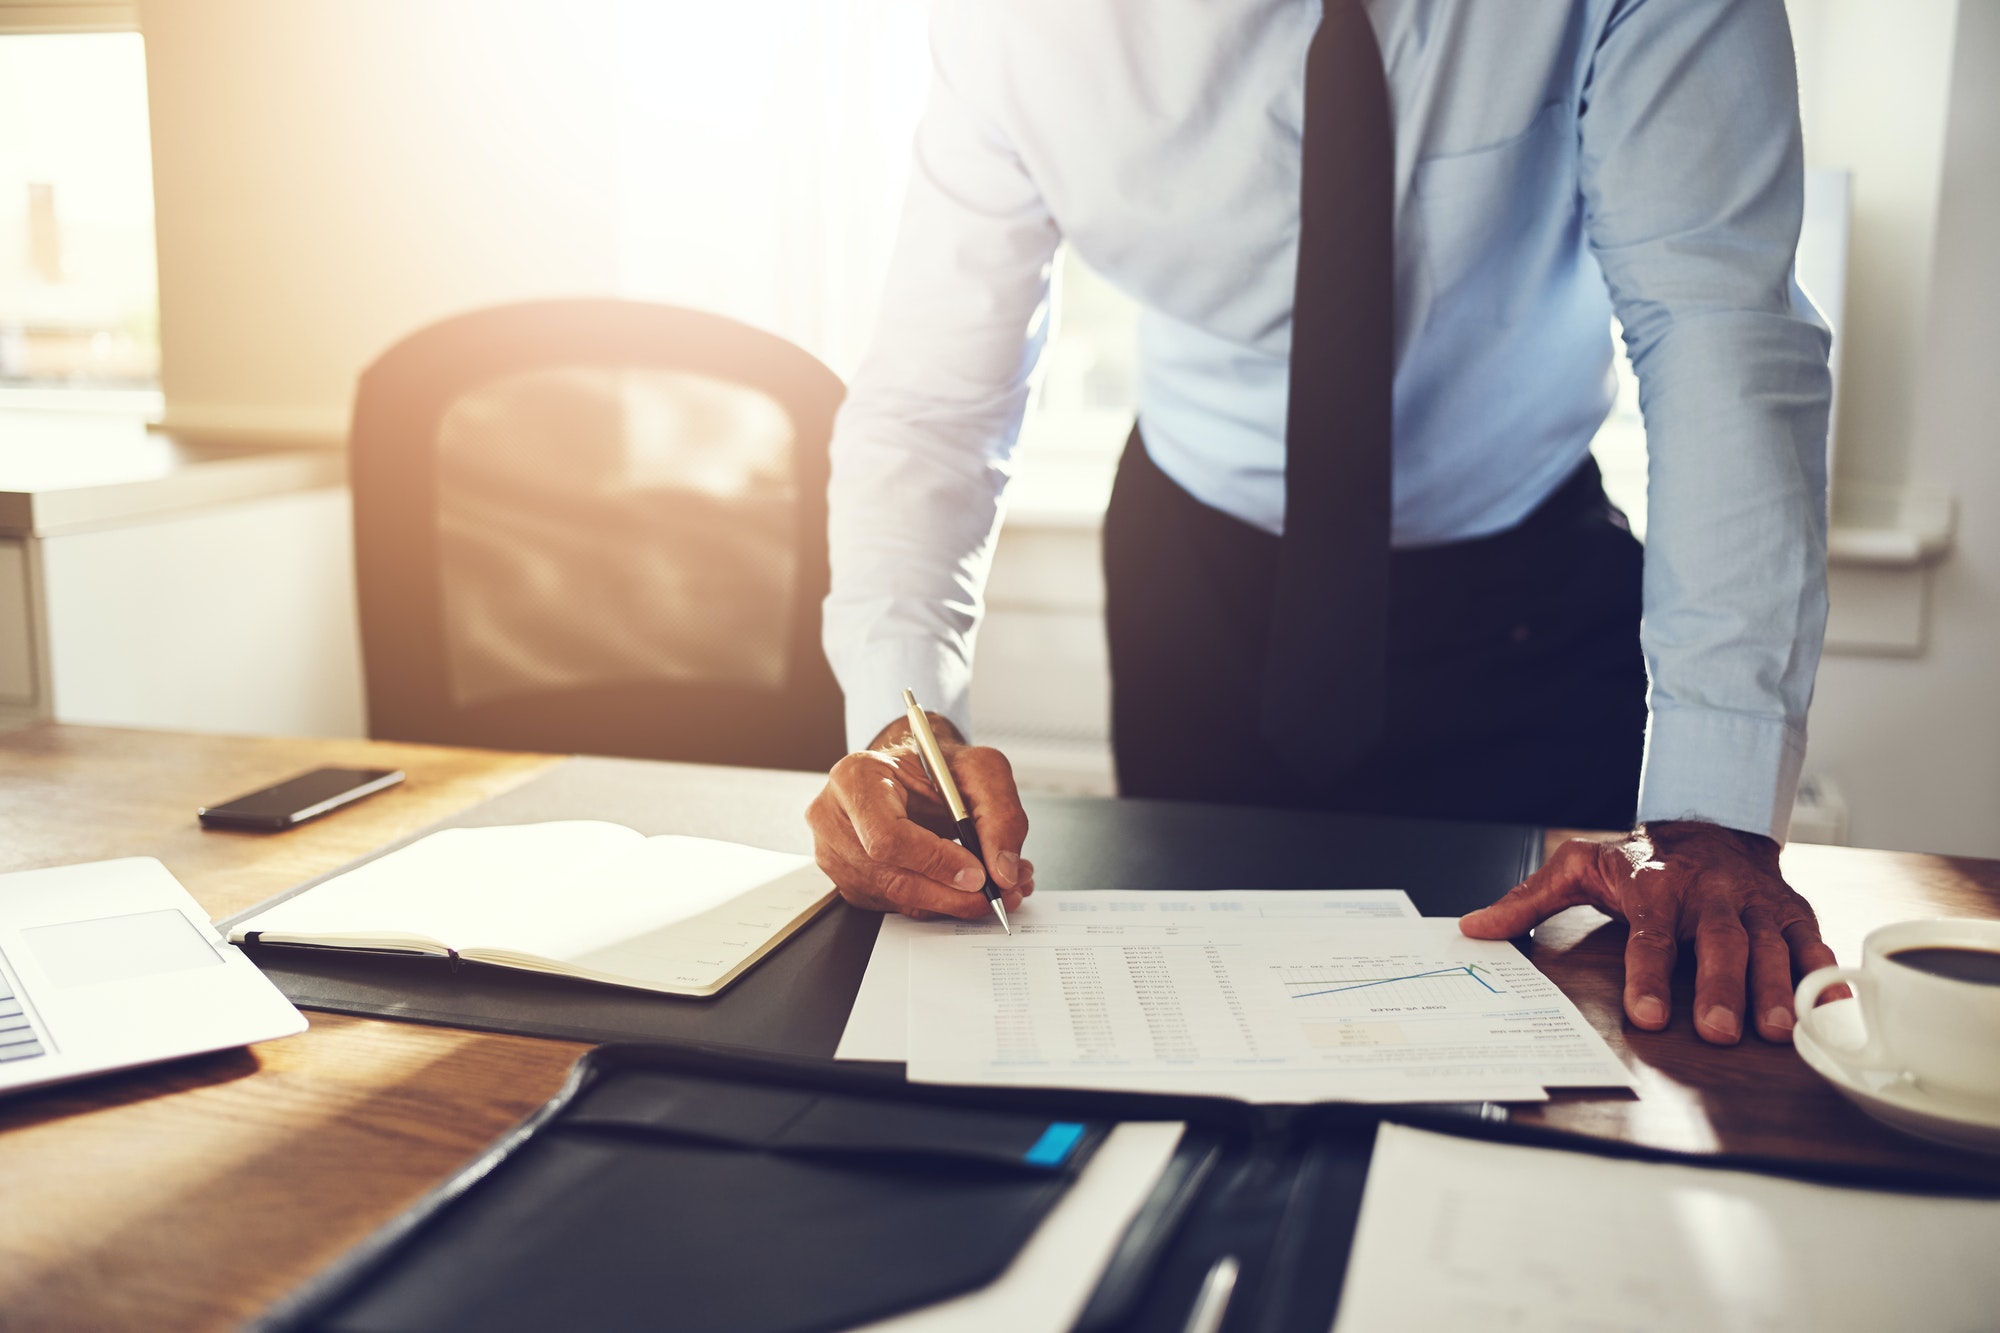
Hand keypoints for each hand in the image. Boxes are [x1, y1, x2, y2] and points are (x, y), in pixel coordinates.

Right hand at [806, 714, 1034, 920]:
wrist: (915, 774)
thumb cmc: (939, 766)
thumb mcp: (981, 770)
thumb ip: (999, 816)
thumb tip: (1002, 871)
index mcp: (855, 778)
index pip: (886, 835)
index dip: (934, 861)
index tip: (977, 872)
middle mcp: (833, 818)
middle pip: (892, 877)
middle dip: (953, 892)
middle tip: (999, 892)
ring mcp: (836, 856)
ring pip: (898, 898)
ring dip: (954, 902)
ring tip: (998, 887)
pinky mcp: (852, 883)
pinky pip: (898, 905)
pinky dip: (940, 903)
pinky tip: (968, 888)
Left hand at [1459, 821, 1836, 1044]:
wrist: (1709, 825)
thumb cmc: (1639, 858)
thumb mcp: (1577, 867)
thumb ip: (1528, 901)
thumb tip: (1474, 926)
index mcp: (1658, 887)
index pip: (1652, 937)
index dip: (1650, 976)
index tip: (1647, 1016)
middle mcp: (1711, 895)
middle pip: (1719, 945)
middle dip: (1722, 989)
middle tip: (1718, 1031)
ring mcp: (1756, 904)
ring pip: (1770, 947)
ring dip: (1775, 989)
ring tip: (1776, 1030)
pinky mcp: (1792, 912)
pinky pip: (1812, 942)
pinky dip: (1824, 971)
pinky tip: (1831, 1004)